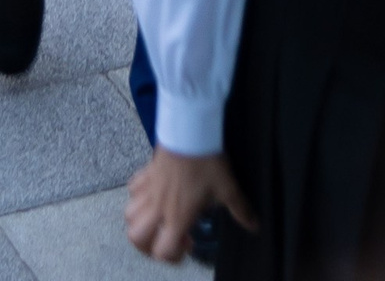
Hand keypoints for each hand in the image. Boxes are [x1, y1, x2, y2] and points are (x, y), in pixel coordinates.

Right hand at [126, 149, 253, 262]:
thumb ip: (240, 210)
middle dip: (146, 246)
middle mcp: (159, 207)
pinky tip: (153, 192)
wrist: (190, 129)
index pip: (163, 250)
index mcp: (177, 217)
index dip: (173, 256)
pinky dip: (138, 194)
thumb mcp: (228, 188)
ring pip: (129, 214)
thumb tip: (254, 226)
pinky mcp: (147, 171)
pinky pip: (133, 187)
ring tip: (157, 218)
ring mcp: (149, 189)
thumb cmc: (207, 161)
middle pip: (136, 237)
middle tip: (165, 237)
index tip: (188, 244)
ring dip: (139, 221)